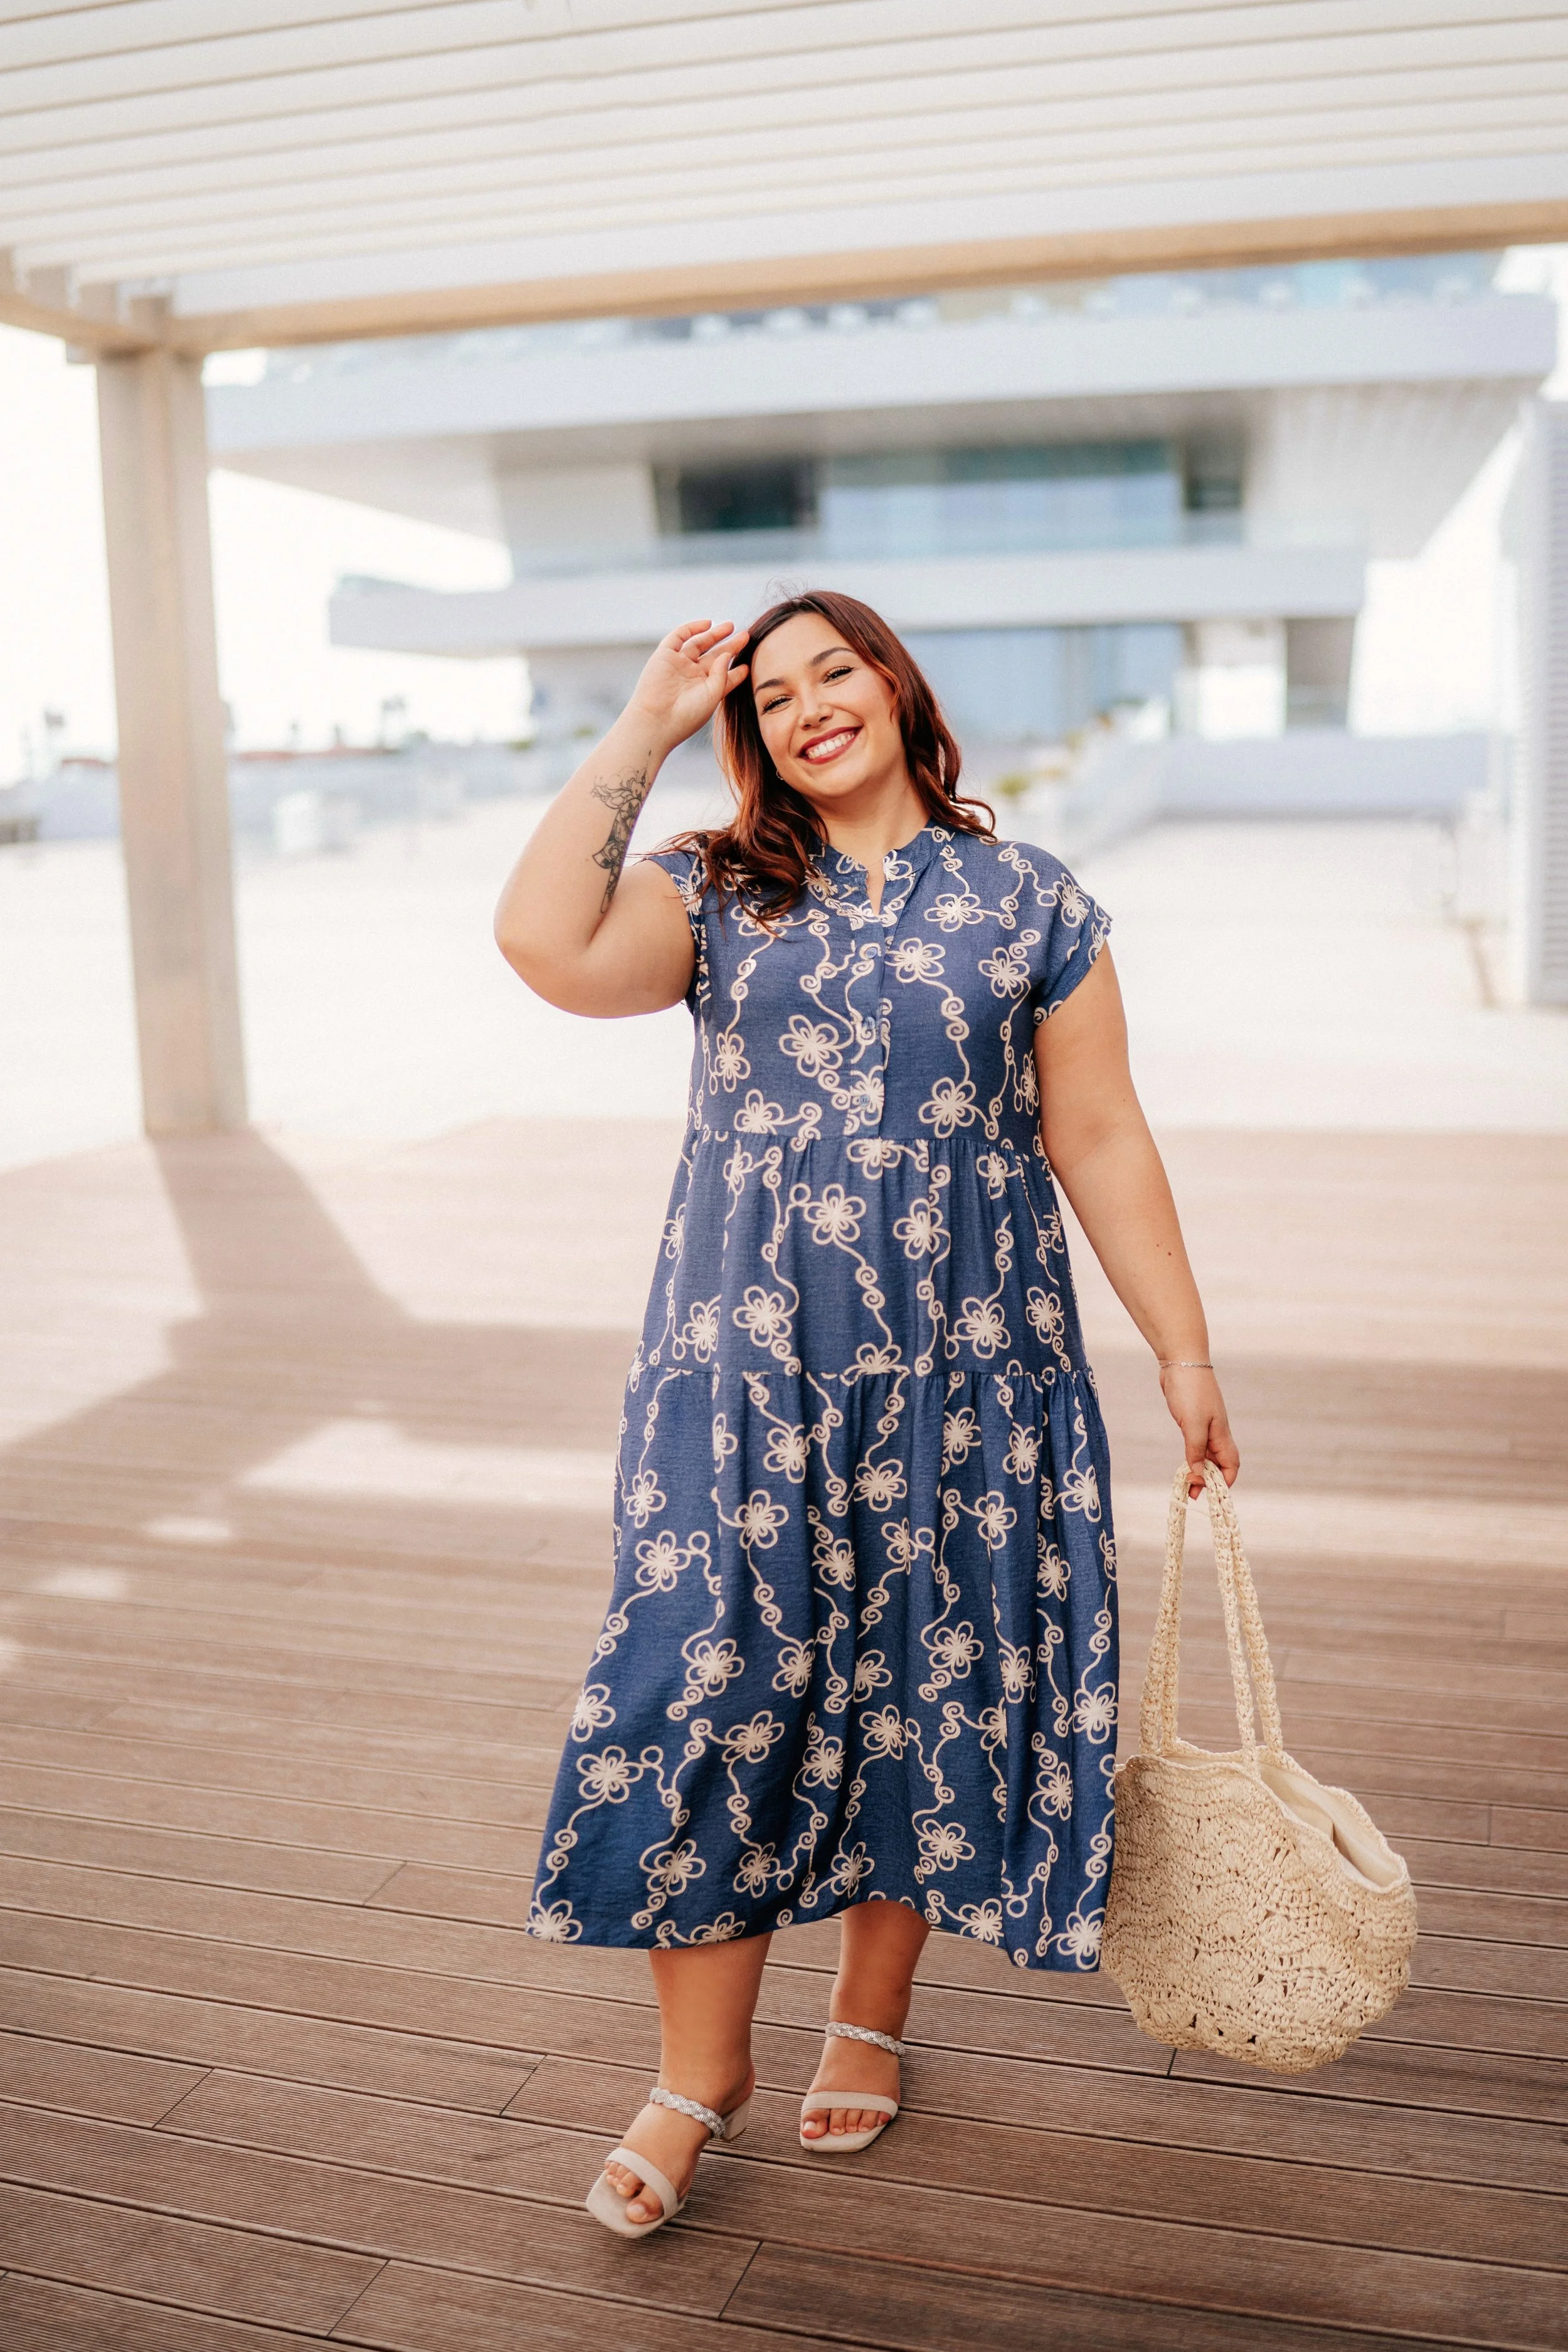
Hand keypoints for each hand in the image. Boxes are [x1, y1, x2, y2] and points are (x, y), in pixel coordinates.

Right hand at [626, 619, 748, 751]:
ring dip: (714, 635)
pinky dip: (692, 628)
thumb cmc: (687, 714)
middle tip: (745, 636)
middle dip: (730, 647)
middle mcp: (692, 676)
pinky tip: (708, 624)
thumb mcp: (713, 695)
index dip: (737, 671)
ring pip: (699, 644)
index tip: (749, 664)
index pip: (725, 677)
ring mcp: (678, 665)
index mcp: (705, 690)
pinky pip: (679, 636)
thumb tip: (727, 654)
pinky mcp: (665, 655)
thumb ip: (723, 673)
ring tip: (731, 627)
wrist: (656, 719)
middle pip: (714, 657)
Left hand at [1158, 1365, 1239, 1497]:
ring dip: (1198, 1470)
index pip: (1231, 1465)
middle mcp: (1216, 1432)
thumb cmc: (1190, 1390)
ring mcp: (1204, 1426)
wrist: (1181, 1362)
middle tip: (1192, 1494)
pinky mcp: (1191, 1420)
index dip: (1224, 1482)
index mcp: (1221, 1434)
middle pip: (1218, 1463)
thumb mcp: (1192, 1424)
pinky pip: (1195, 1445)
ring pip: (1205, 1455)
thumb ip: (1195, 1451)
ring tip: (1186, 1485)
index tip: (1212, 1494)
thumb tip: (1198, 1476)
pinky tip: (1184, 1464)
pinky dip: (1191, 1457)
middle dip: (1208, 1481)